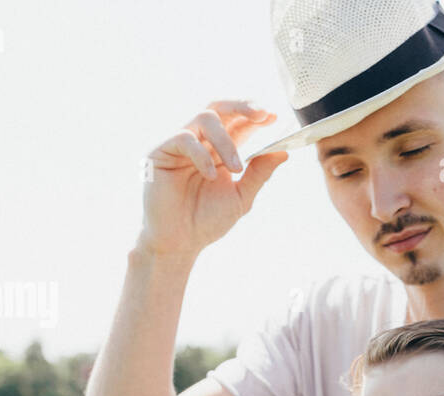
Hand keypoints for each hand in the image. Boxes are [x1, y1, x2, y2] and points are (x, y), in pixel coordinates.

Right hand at [137, 100, 288, 258]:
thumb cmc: (207, 220)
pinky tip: (210, 176)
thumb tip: (283, 152)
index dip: (255, 115)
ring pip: (204, 118)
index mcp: (220, 149)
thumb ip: (259, 173)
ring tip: (236, 168)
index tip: (274, 117)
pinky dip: (202, 155)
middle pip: (219, 107)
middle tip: (261, 115)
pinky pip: (183, 138)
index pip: (237, 121)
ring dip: (226, 141)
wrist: (179, 242)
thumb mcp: (241, 197)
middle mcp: (200, 141)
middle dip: (242, 106)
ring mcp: (180, 144)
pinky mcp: (160, 151)